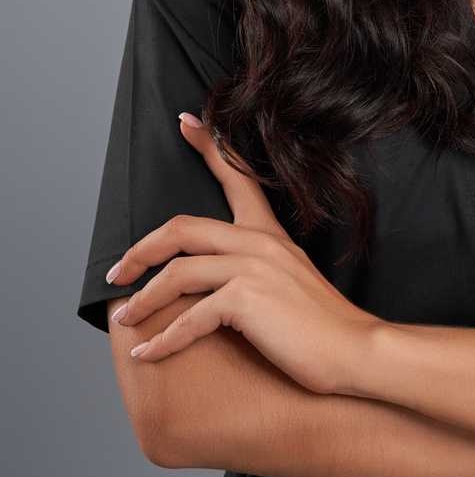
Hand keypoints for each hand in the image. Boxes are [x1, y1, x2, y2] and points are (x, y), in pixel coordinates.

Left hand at [106, 115, 375, 392]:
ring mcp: (252, 267)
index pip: (237, 177)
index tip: (185, 122)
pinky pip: (188, 317)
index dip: (208, 146)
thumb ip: (258, 271)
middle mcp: (259, 241)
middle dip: (139, 251)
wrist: (356, 350)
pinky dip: (162, 339)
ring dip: (142, 300)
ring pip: (176, 273)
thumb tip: (218, 281)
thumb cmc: (323, 326)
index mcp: (269, 233)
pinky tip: (147, 353)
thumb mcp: (290, 282)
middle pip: (180, 228)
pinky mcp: (246, 298)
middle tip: (116, 274)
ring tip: (124, 319)